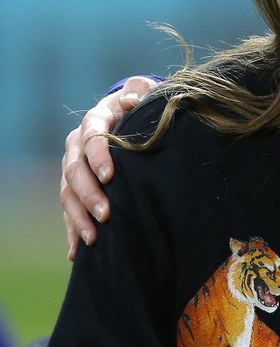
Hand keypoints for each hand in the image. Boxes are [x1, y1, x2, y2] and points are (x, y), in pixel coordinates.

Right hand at [61, 75, 155, 257]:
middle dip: (89, 195)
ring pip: (67, 194)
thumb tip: (132, 99)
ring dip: (78, 217)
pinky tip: (77, 252)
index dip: (99, 156)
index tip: (110, 175)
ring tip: (93, 238)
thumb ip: (140, 94)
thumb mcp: (145, 96)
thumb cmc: (143, 108)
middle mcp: (77, 146)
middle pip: (74, 171)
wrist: (131, 118)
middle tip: (106, 215)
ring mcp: (74, 168)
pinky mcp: (75, 189)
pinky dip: (71, 231)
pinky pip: (68, 211)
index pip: (91, 138)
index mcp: (95, 122)